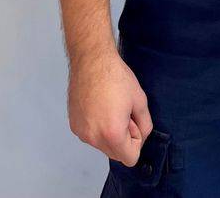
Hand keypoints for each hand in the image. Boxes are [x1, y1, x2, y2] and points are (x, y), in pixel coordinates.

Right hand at [67, 48, 153, 166]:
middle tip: (122, 112)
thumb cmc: (116, 77)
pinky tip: (99, 106)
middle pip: (116, 154)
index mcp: (112, 134)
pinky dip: (98, 127)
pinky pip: (91, 135)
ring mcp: (81, 132)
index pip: (130, 159)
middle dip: (123, 138)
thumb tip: (141, 137)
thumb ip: (145, 125)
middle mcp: (93, 137)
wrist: (92, 60)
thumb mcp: (140, 101)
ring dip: (110, 133)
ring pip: (103, 145)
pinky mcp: (74, 125)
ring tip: (110, 107)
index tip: (132, 121)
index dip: (136, 141)